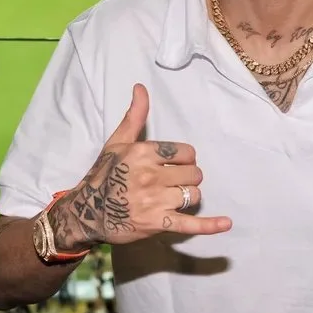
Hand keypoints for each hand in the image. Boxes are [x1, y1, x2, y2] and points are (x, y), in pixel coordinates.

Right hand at [48, 83, 232, 251]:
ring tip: (173, 197)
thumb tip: (141, 88)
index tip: (173, 164)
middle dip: (187, 177)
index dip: (184, 159)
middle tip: (172, 182)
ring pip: (193, 195)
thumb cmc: (104, 174)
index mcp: (144, 153)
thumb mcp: (117, 142)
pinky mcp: (157, 223)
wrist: (86, 212)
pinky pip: (190, 224)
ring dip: (188, 197)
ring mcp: (154, 201)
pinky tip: (225, 223)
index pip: (186, 153)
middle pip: (193, 174)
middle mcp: (150, 176)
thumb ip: (135, 116)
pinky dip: (209, 225)